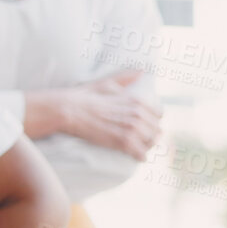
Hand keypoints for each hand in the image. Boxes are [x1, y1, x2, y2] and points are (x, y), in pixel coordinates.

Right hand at [33, 70, 160, 158]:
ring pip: (151, 143)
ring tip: (138, 148)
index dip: (152, 121)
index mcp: (136, 101)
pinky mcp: (122, 141)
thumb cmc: (84, 96)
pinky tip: (136, 156)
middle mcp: (138, 114)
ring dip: (146, 147)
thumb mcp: (106, 83)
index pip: (159, 115)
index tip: (144, 126)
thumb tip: (141, 71)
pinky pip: (141, 154)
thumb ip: (125, 79)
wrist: (68, 110)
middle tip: (140, 140)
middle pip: (157, 130)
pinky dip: (140, 156)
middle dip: (150, 135)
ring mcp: (131, 128)